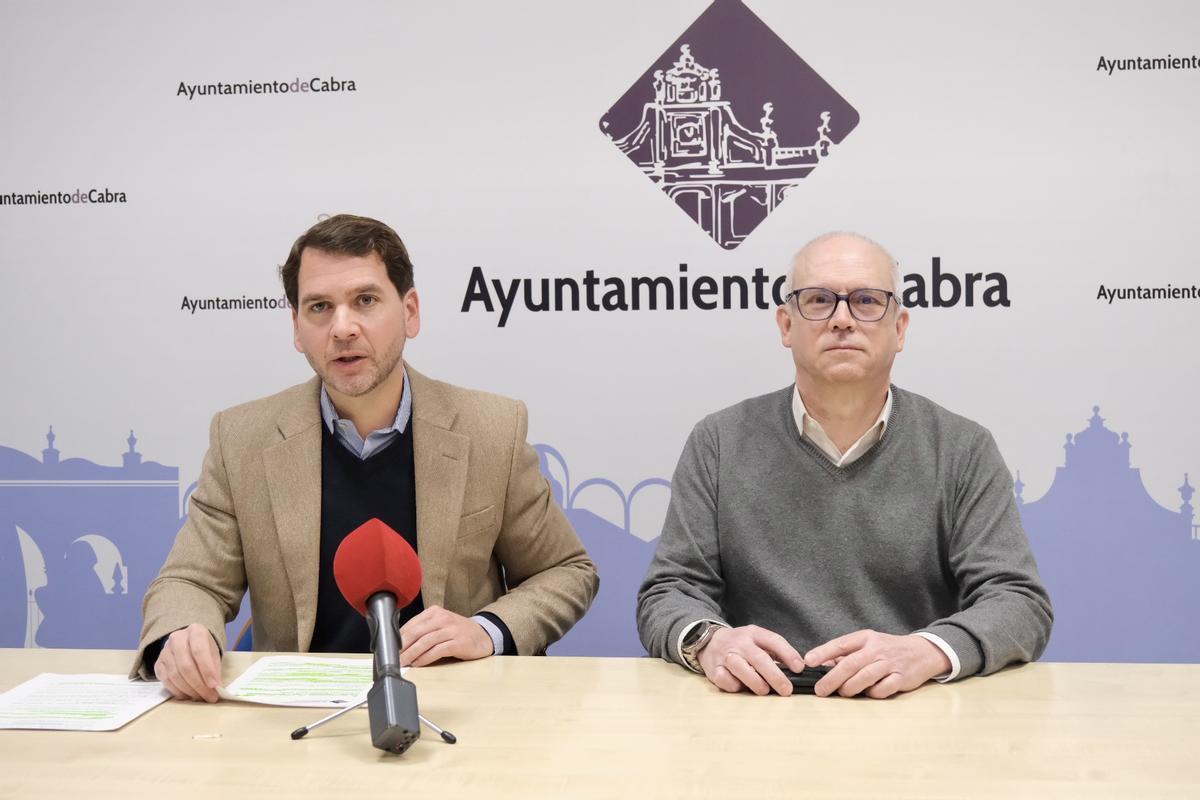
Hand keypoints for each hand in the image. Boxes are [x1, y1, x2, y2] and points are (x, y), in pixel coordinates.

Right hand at [154, 623, 221, 701]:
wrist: (187, 643)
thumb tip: (215, 688)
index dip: (207, 670)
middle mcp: (177, 638)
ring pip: (175, 675)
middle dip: (199, 685)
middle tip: (209, 696)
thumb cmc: (204, 648)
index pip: (199, 651)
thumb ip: (214, 668)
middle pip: (186, 666)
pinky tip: (187, 695)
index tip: (214, 685)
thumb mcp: (214, 652)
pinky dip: (177, 691)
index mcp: (195, 631)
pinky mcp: (158, 664)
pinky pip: (165, 680)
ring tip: (200, 697)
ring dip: (189, 690)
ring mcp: (165, 651)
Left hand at [398, 605, 494, 666]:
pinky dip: (425, 658)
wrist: (483, 636)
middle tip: (393, 658)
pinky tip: (419, 663)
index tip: (390, 648)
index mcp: (435, 612)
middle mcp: (443, 618)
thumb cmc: (458, 632)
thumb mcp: (440, 625)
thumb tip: (401, 643)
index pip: (411, 624)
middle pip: (416, 632)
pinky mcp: (458, 642)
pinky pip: (437, 650)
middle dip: (402, 647)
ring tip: (403, 663)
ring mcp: (451, 630)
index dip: (398, 637)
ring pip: (425, 642)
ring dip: (411, 654)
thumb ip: (423, 630)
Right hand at [697, 625, 805, 695]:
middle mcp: (740, 643)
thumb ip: (773, 652)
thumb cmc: (740, 645)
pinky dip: (734, 685)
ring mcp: (725, 655)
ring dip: (755, 682)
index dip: (788, 654)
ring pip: (741, 668)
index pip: (774, 641)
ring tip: (765, 691)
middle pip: (759, 658)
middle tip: (787, 690)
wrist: (709, 641)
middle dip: (775, 676)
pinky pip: (725, 679)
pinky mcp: (714, 669)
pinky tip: (740, 687)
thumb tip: (796, 670)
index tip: (800, 668)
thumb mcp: (756, 640)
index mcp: (753, 634)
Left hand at [804, 630, 949, 698]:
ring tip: (842, 693)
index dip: (823, 652)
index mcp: (866, 638)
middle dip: (832, 679)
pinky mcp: (901, 678)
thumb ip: (846, 653)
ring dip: (849, 688)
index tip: (808, 661)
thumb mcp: (868, 644)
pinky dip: (872, 693)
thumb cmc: (889, 649)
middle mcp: (877, 649)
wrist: (922, 652)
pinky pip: (882, 689)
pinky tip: (869, 693)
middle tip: (820, 690)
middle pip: (850, 664)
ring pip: (864, 677)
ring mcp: (890, 663)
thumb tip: (822, 664)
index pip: (840, 644)